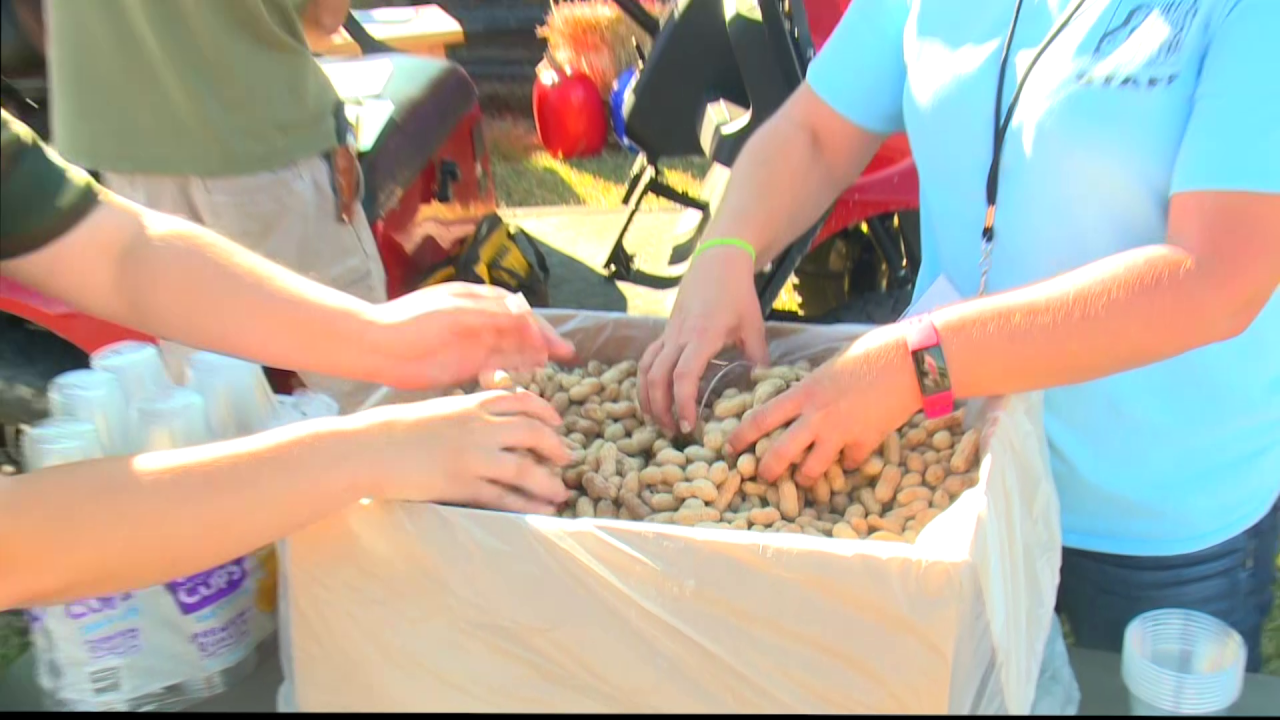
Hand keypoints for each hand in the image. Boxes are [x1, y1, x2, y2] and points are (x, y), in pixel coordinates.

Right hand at [360, 388, 572, 513]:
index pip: (522, 402)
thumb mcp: (442, 410)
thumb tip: (494, 422)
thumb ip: (470, 413)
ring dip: (547, 481)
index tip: (556, 422)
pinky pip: (503, 496)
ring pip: (524, 467)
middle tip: (566, 457)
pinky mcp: (462, 484)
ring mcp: (472, 456)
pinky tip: (541, 509)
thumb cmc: (401, 429)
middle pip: (532, 432)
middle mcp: (479, 427)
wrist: (371, 447)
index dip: (545, 411)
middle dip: (555, 445)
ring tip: (560, 491)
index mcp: (473, 404)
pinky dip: (526, 504)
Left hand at [368, 282, 575, 389]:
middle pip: (520, 329)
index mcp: (479, 300)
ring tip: (548, 366)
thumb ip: (492, 312)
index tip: (557, 343)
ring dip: (531, 355)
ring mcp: (473, 343)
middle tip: (566, 355)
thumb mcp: (456, 311)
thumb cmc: (413, 321)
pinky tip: (525, 375)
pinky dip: (513, 368)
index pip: (519, 311)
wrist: (379, 346)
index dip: (541, 326)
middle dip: (543, 340)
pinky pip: (497, 365)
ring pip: (512, 348)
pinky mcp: (465, 365)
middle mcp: (480, 320)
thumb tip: (527, 311)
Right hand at [637, 246, 768, 434]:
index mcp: (702, 336)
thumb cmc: (738, 294)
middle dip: (661, 409)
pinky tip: (652, 397)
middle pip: (656, 377)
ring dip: (647, 398)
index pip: (683, 376)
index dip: (683, 403)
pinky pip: (647, 359)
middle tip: (674, 432)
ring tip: (658, 420)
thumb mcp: (754, 326)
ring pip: (645, 369)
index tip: (690, 425)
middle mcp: (679, 336)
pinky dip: (644, 381)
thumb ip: (758, 358)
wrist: (717, 262)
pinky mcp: (664, 331)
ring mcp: (668, 333)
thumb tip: (762, 387)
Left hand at [726, 325, 921, 484]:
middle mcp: (816, 417)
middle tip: (762, 476)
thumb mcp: (827, 368)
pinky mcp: (865, 444)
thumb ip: (810, 389)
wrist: (906, 362)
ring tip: (804, 478)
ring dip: (804, 477)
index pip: (761, 418)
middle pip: (779, 453)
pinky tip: (848, 458)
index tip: (729, 447)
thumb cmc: (868, 355)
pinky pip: (848, 464)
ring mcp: (840, 433)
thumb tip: (798, 400)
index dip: (741, 436)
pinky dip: (846, 463)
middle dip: (766, 470)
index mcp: (803, 393)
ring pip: (810, 469)